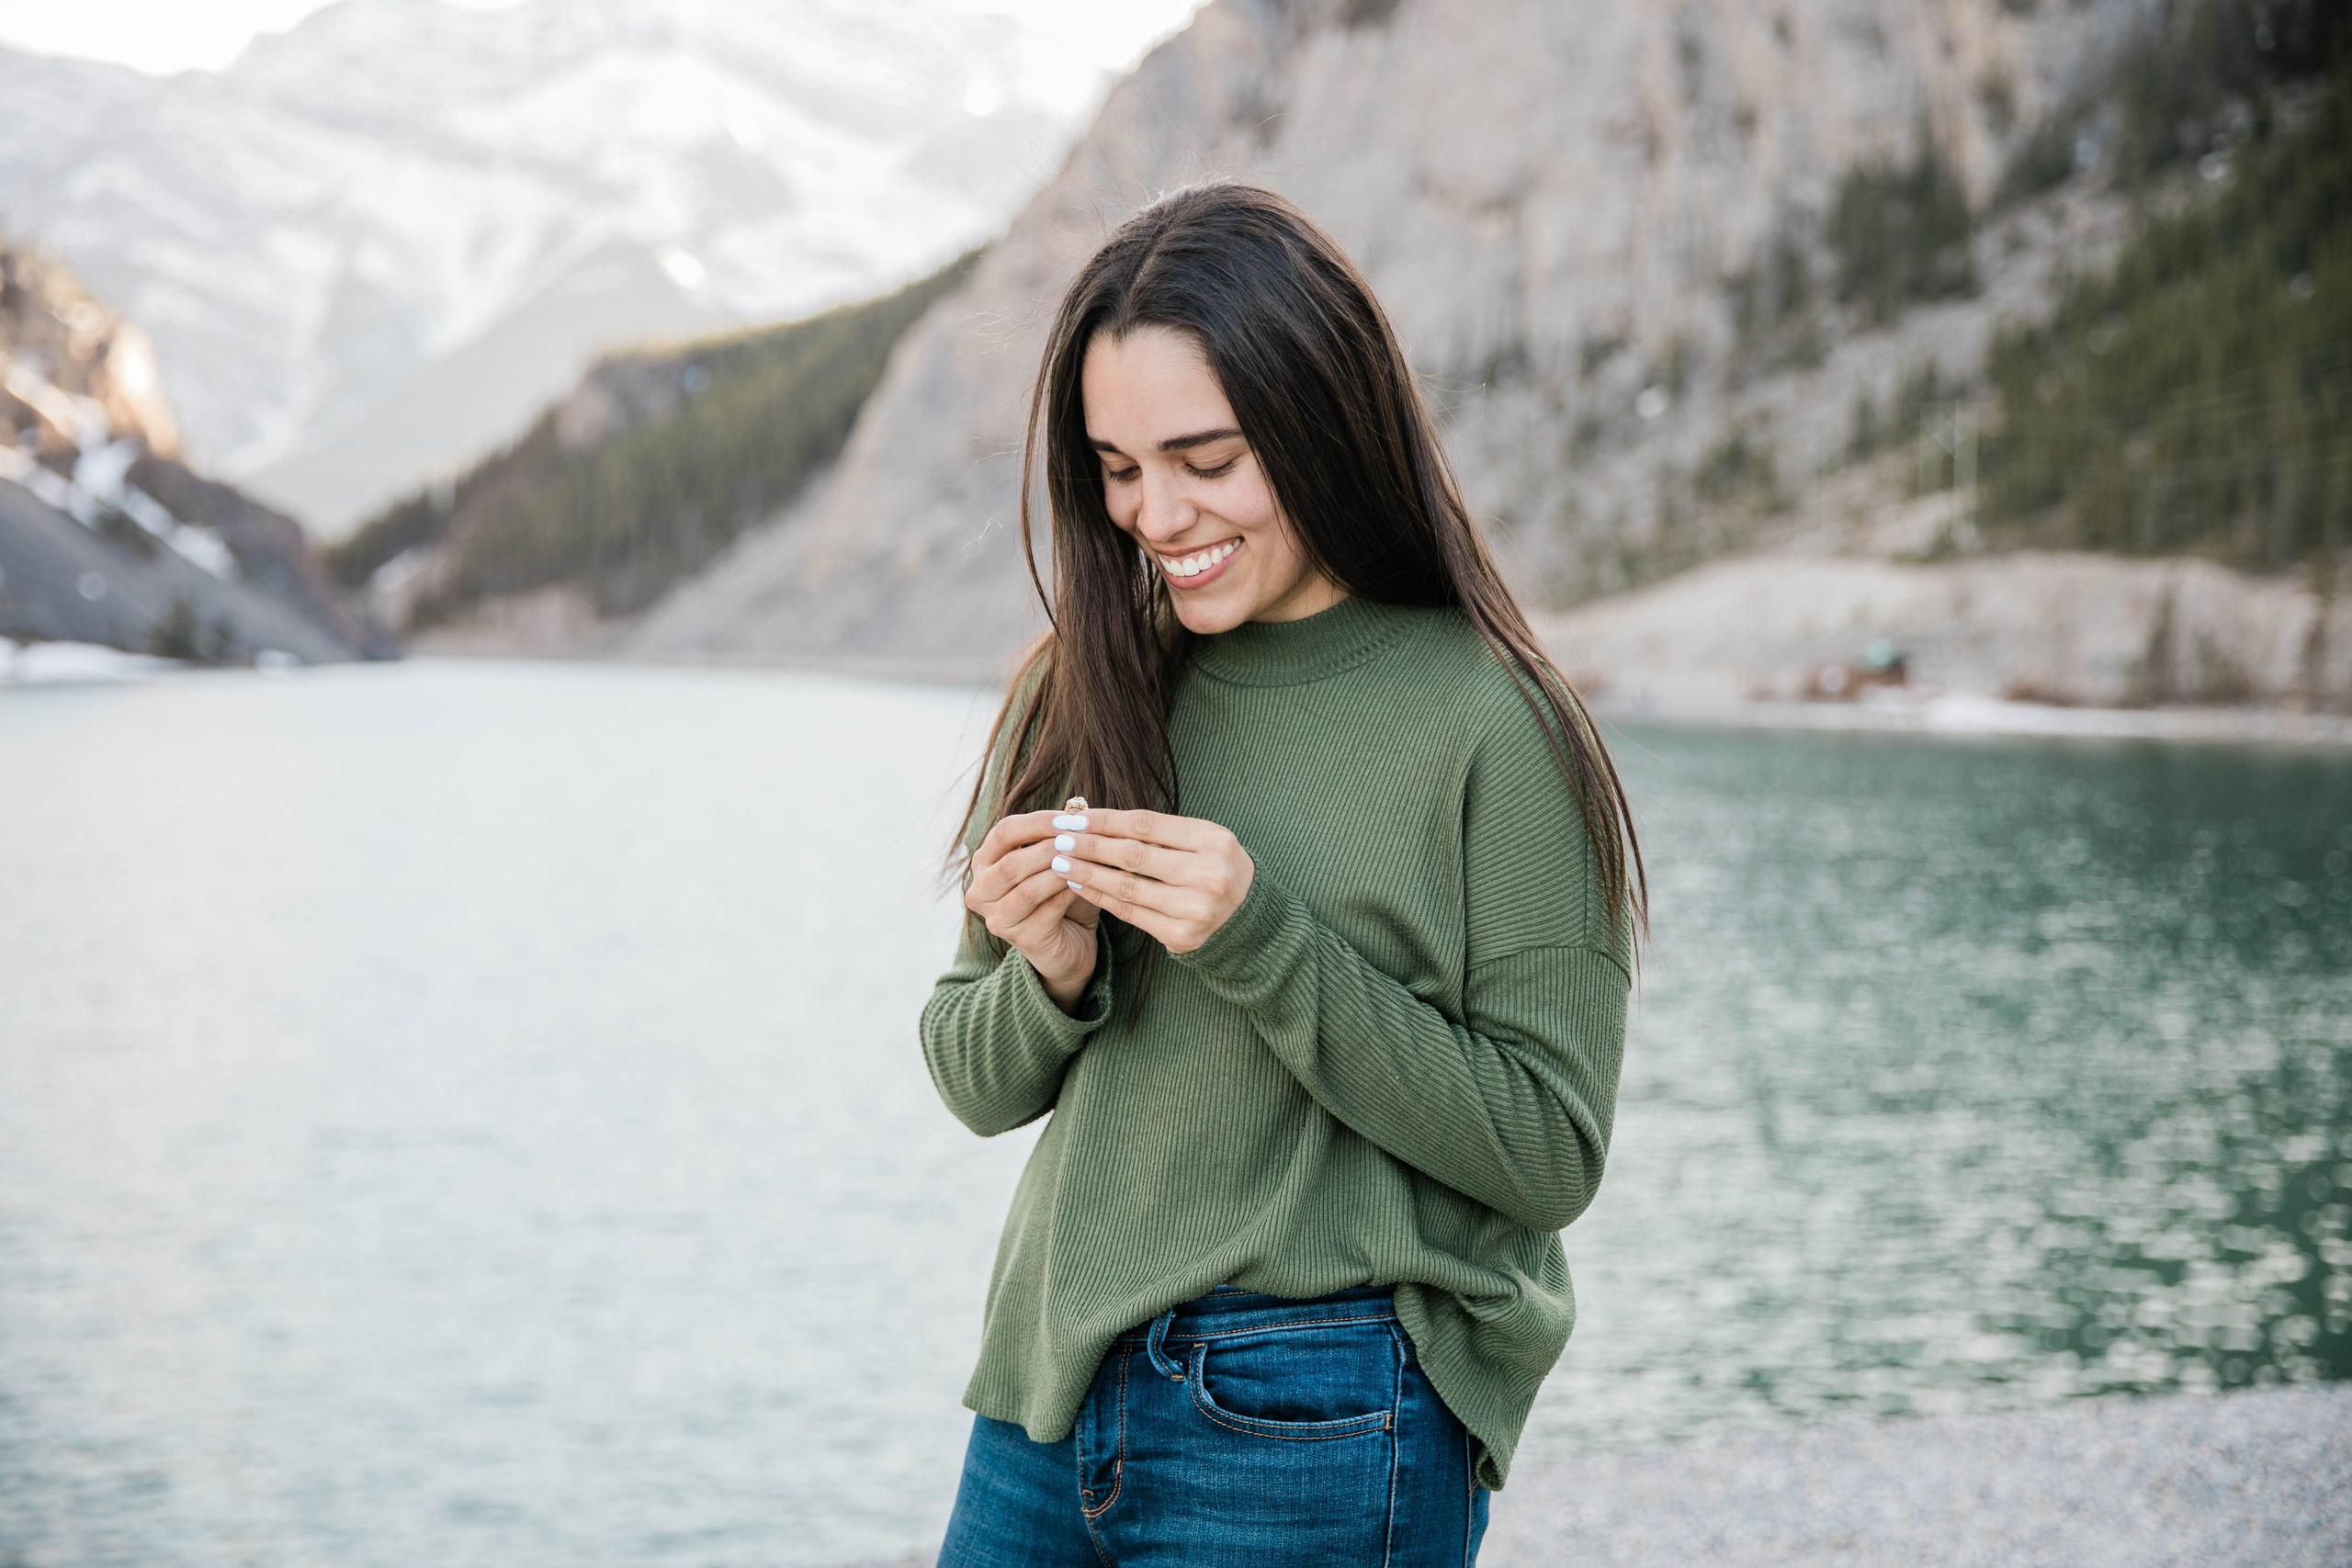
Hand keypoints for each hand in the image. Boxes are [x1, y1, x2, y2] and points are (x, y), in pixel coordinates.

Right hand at [966, 810, 1102, 1010]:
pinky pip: (1047, 910)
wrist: (1070, 945)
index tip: (1071, 817)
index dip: (1037, 822)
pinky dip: (1070, 893)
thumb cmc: (1062, 896)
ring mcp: (997, 918)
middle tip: (1083, 839)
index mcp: (985, 864)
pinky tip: (1088, 884)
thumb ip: (1062, 838)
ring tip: (1088, 860)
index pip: (1003, 832)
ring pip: (1027, 888)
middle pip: (1011, 862)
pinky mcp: (1019, 938)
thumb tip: (1078, 808)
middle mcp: (981, 891)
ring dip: (1061, 871)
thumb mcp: (1059, 862)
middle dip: (1050, 848)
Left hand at [1052, 808, 1254, 954]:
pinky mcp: (1182, 936)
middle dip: (1090, 845)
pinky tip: (1080, 885)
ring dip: (1087, 873)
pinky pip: (1130, 913)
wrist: (1247, 918)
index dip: (1105, 820)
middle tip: (1057, 837)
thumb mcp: (1201, 839)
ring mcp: (1195, 909)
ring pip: (1127, 887)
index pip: (1146, 826)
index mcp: (1213, 840)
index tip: (1074, 816)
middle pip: (1134, 855)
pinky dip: (1100, 898)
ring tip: (1060, 862)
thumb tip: (1095, 818)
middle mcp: (1208, 874)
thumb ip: (1158, 831)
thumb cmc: (1214, 867)